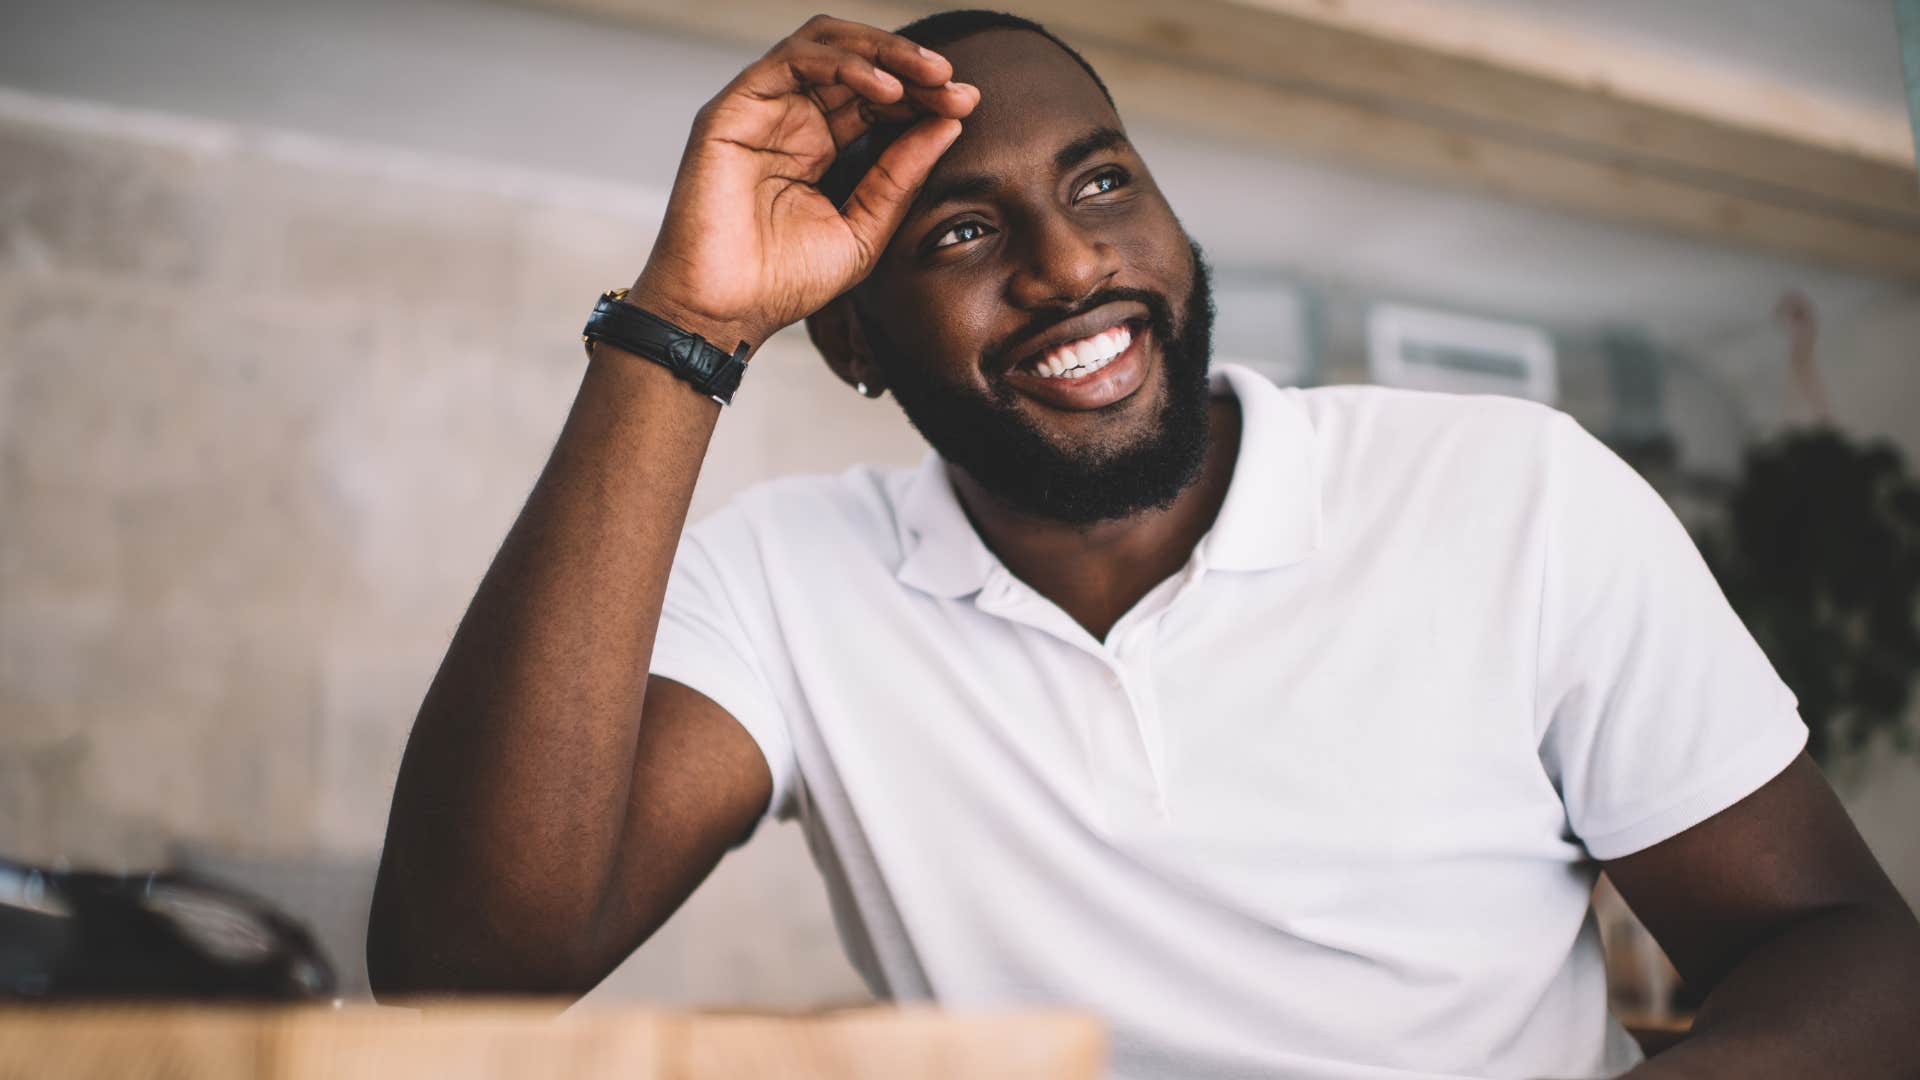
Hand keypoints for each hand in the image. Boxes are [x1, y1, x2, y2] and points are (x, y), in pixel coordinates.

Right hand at [628, 15, 977, 350]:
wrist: (723, 312)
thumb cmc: (783, 282)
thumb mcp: (864, 228)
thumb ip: (902, 176)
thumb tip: (951, 123)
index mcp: (820, 145)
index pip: (877, 98)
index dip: (923, 95)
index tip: (966, 106)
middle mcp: (791, 119)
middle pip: (858, 63)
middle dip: (913, 68)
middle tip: (956, 86)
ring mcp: (762, 109)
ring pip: (827, 45)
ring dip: (885, 53)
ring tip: (930, 77)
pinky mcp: (734, 108)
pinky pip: (793, 59)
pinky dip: (845, 64)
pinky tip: (887, 89)